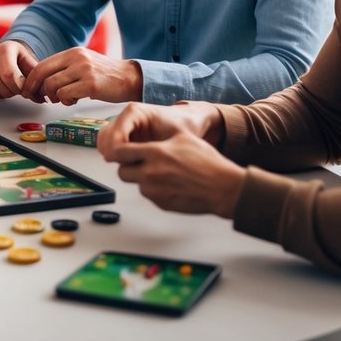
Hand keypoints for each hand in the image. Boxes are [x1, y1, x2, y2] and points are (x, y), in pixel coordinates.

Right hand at [0, 40, 37, 98]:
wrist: (8, 52)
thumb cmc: (20, 60)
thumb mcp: (30, 64)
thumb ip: (36, 78)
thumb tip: (41, 96)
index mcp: (7, 48)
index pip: (9, 74)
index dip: (19, 87)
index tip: (26, 90)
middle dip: (12, 91)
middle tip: (19, 90)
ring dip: (3, 94)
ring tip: (11, 89)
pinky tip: (1, 89)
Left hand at [21, 48, 141, 104]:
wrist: (129, 78)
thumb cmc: (104, 75)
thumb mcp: (83, 63)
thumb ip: (64, 68)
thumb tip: (41, 80)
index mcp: (72, 52)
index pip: (41, 64)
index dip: (32, 80)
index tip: (30, 91)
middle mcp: (76, 58)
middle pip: (42, 74)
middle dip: (35, 89)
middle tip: (38, 99)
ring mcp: (83, 70)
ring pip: (52, 86)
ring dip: (53, 97)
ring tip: (63, 99)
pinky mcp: (91, 84)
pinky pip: (66, 95)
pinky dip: (66, 101)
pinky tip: (74, 100)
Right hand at [96, 101, 224, 156]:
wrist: (189, 121)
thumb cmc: (184, 125)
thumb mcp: (177, 135)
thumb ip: (160, 148)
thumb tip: (145, 161)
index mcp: (135, 111)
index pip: (114, 135)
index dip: (119, 153)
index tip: (130, 163)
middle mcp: (125, 117)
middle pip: (104, 138)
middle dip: (114, 155)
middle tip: (130, 166)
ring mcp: (123, 125)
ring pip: (103, 143)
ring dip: (113, 157)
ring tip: (131, 165)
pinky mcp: (123, 134)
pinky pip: (108, 147)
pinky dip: (115, 157)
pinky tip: (131, 163)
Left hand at [105, 130, 245, 217]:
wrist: (223, 187)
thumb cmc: (207, 163)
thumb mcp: (183, 138)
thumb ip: (159, 138)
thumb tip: (143, 137)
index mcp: (155, 153)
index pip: (120, 151)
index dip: (118, 150)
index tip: (120, 150)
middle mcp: (150, 172)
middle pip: (122, 171)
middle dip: (128, 167)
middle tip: (139, 162)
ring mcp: (155, 190)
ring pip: (135, 184)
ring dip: (142, 179)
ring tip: (161, 172)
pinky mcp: (161, 203)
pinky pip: (149, 195)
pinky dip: (154, 190)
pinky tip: (169, 184)